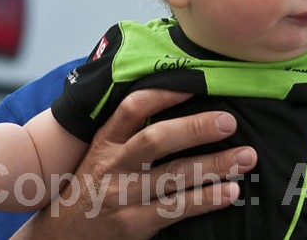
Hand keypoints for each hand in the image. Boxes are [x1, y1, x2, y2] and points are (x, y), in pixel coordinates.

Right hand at [11, 89, 257, 239]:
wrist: (60, 238)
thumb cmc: (92, 187)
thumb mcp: (101, 153)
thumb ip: (131, 132)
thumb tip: (180, 100)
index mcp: (106, 142)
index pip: (131, 109)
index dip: (162, 94)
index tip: (194, 83)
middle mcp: (113, 165)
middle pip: (155, 140)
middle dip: (195, 128)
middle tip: (230, 121)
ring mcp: (122, 196)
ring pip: (172, 176)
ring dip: (213, 165)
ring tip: (246, 157)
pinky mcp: (133, 225)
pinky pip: (174, 209)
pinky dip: (205, 200)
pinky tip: (230, 192)